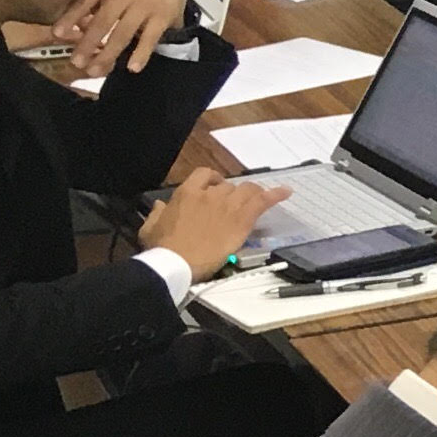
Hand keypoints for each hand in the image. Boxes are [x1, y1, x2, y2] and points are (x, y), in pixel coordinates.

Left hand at [56, 0, 201, 75]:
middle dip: (88, 43)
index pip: (85, 1)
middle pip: (103, 21)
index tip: (57, 34)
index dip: (71, 18)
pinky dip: (141, 54)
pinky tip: (132, 68)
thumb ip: (90, 1)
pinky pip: (150, 39)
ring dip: (108, 54)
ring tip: (95, 71)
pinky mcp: (163, 17)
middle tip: (76, 62)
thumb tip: (71, 28)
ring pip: (123, 33)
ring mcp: (145, 4)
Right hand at [140, 166, 282, 272]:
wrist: (177, 262)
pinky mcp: (242, 220)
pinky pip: (262, 201)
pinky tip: (286, 192)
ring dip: (253, 194)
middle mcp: (209, 195)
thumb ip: (157, 214)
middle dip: (232, 193)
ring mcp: (227, 206)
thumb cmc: (162, 247)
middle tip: (235, 205)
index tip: (215, 186)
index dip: (213, 180)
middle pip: (228, 186)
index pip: (205, 174)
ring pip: (247, 191)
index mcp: (186, 193)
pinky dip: (276, 195)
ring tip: (259, 198)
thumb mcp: (149, 227)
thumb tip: (161, 205)